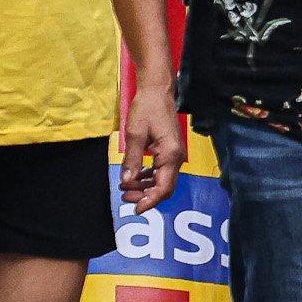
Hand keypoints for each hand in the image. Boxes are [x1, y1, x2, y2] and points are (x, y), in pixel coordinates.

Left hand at [117, 89, 183, 211]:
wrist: (157, 91)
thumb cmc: (146, 109)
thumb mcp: (134, 135)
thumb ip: (132, 160)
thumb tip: (127, 181)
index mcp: (170, 155)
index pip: (163, 187)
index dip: (149, 201)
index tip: (135, 210)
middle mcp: (176, 157)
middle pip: (164, 187)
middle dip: (145, 196)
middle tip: (124, 197)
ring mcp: (174, 154)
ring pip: (162, 180)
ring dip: (145, 187)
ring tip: (125, 188)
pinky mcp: (169, 150)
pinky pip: (161, 171)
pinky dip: (148, 177)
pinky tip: (135, 176)